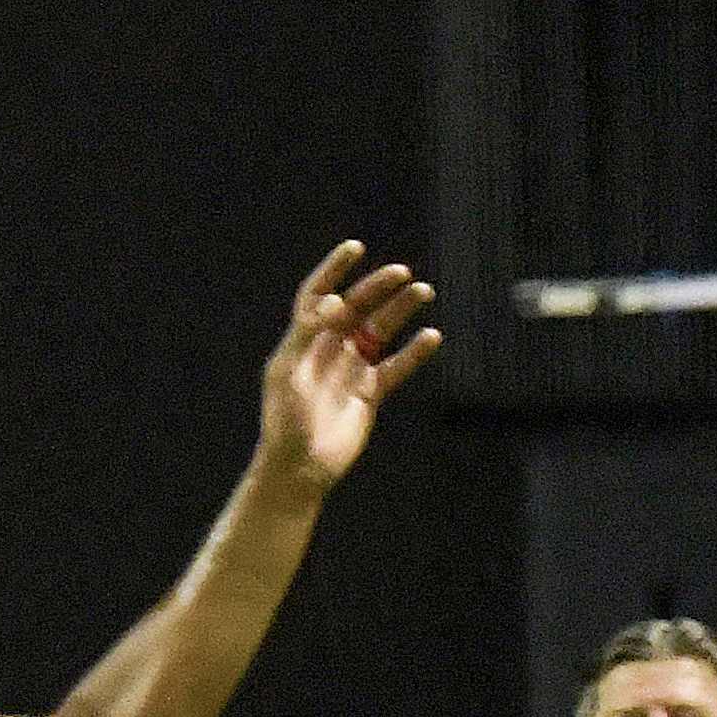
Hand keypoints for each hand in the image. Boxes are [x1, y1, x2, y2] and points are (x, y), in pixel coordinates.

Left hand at [254, 242, 442, 490]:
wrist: (299, 468)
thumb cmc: (285, 421)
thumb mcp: (287, 373)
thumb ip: (306, 334)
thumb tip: (332, 302)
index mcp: (302, 341)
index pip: (318, 295)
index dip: (334, 270)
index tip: (355, 248)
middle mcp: (327, 350)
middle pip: (356, 307)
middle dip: (378, 287)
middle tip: (402, 273)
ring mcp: (350, 369)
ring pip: (379, 330)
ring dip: (400, 310)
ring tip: (423, 292)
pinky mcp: (369, 393)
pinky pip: (396, 366)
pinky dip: (414, 352)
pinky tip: (431, 336)